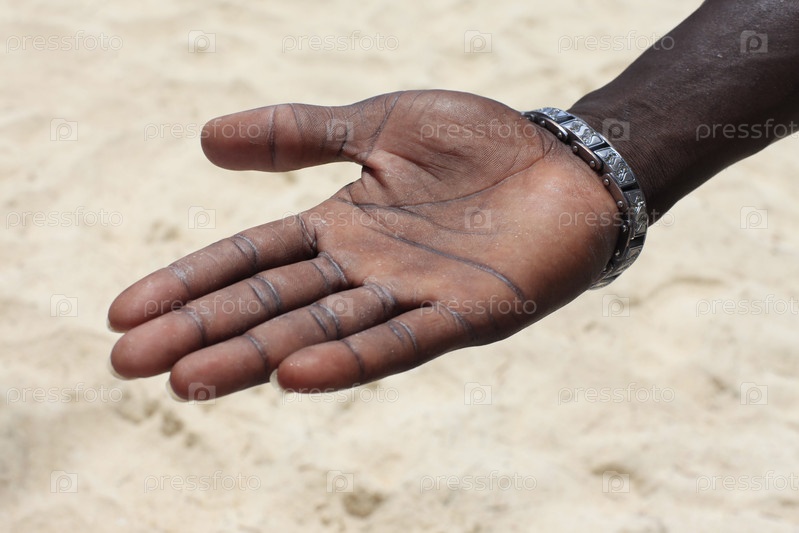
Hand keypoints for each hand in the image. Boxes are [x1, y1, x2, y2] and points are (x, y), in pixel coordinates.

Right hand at [108, 90, 617, 399]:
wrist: (566, 162)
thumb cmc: (477, 142)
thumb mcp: (377, 122)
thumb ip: (300, 132)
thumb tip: (203, 140)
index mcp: (341, 226)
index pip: (249, 257)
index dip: (189, 283)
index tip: (125, 312)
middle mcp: (365, 270)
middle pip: (269, 303)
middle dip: (201, 332)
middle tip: (127, 365)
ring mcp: (412, 296)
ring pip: (320, 331)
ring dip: (256, 357)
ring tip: (189, 381)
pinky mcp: (465, 315)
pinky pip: (400, 342)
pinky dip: (350, 359)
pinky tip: (297, 375)